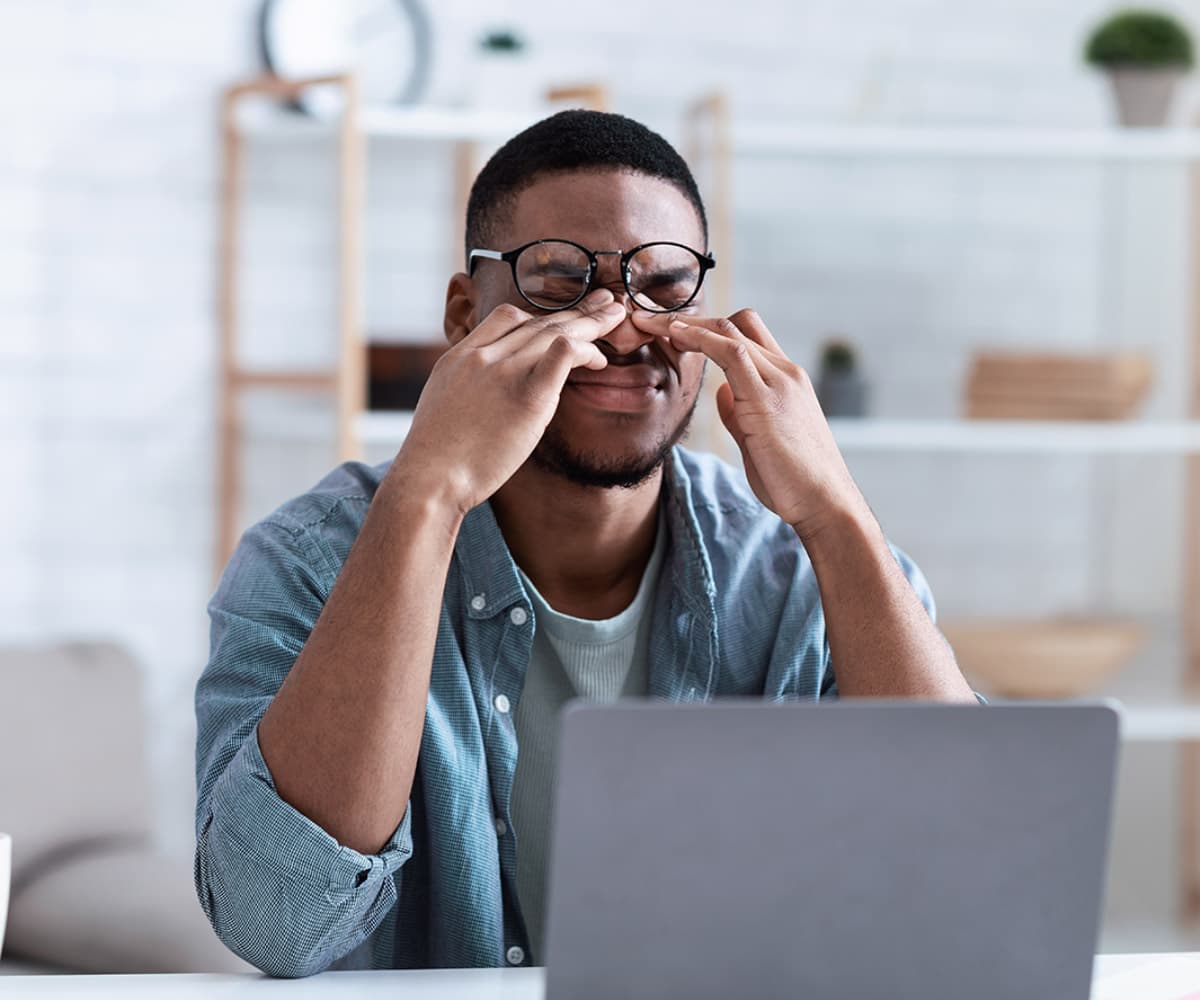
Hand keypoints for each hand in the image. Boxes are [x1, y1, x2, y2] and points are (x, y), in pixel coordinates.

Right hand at [396, 289, 624, 514]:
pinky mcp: (528, 397)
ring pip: (554, 331)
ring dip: (590, 323)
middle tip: (605, 300)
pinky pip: (562, 354)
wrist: (429, 478)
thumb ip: (469, 388)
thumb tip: (488, 397)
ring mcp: (504, 372)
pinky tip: (599, 357)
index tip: (562, 320)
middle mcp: (483, 356)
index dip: (541, 315)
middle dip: (576, 309)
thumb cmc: (435, 457)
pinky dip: (584, 349)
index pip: (506, 316)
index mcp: (461, 355)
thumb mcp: (443, 404)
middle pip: (538, 319)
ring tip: (615, 318)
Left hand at [633, 308, 870, 539]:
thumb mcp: (759, 439)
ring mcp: (780, 381)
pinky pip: (731, 352)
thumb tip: (722, 392)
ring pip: (731, 330)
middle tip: (651, 321)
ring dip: (687, 323)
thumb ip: (740, 412)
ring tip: (650, 322)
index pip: (749, 336)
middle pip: (738, 323)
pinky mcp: (767, 397)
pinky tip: (674, 335)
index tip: (673, 332)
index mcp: (786, 380)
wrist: (824, 501)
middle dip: (692, 318)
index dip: (710, 329)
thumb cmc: (793, 479)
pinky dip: (699, 338)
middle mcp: (786, 372)